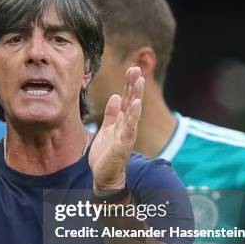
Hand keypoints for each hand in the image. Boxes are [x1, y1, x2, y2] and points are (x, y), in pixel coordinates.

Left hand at [89, 66, 143, 190]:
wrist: (104, 175)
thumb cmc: (106, 154)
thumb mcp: (106, 129)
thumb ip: (112, 114)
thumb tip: (116, 96)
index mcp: (122, 121)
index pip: (127, 99)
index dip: (129, 84)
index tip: (131, 69)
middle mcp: (127, 126)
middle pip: (132, 101)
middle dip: (134, 85)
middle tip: (136, 68)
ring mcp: (127, 134)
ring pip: (133, 111)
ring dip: (137, 95)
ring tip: (139, 80)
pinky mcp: (123, 144)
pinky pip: (129, 128)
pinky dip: (134, 116)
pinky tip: (136, 104)